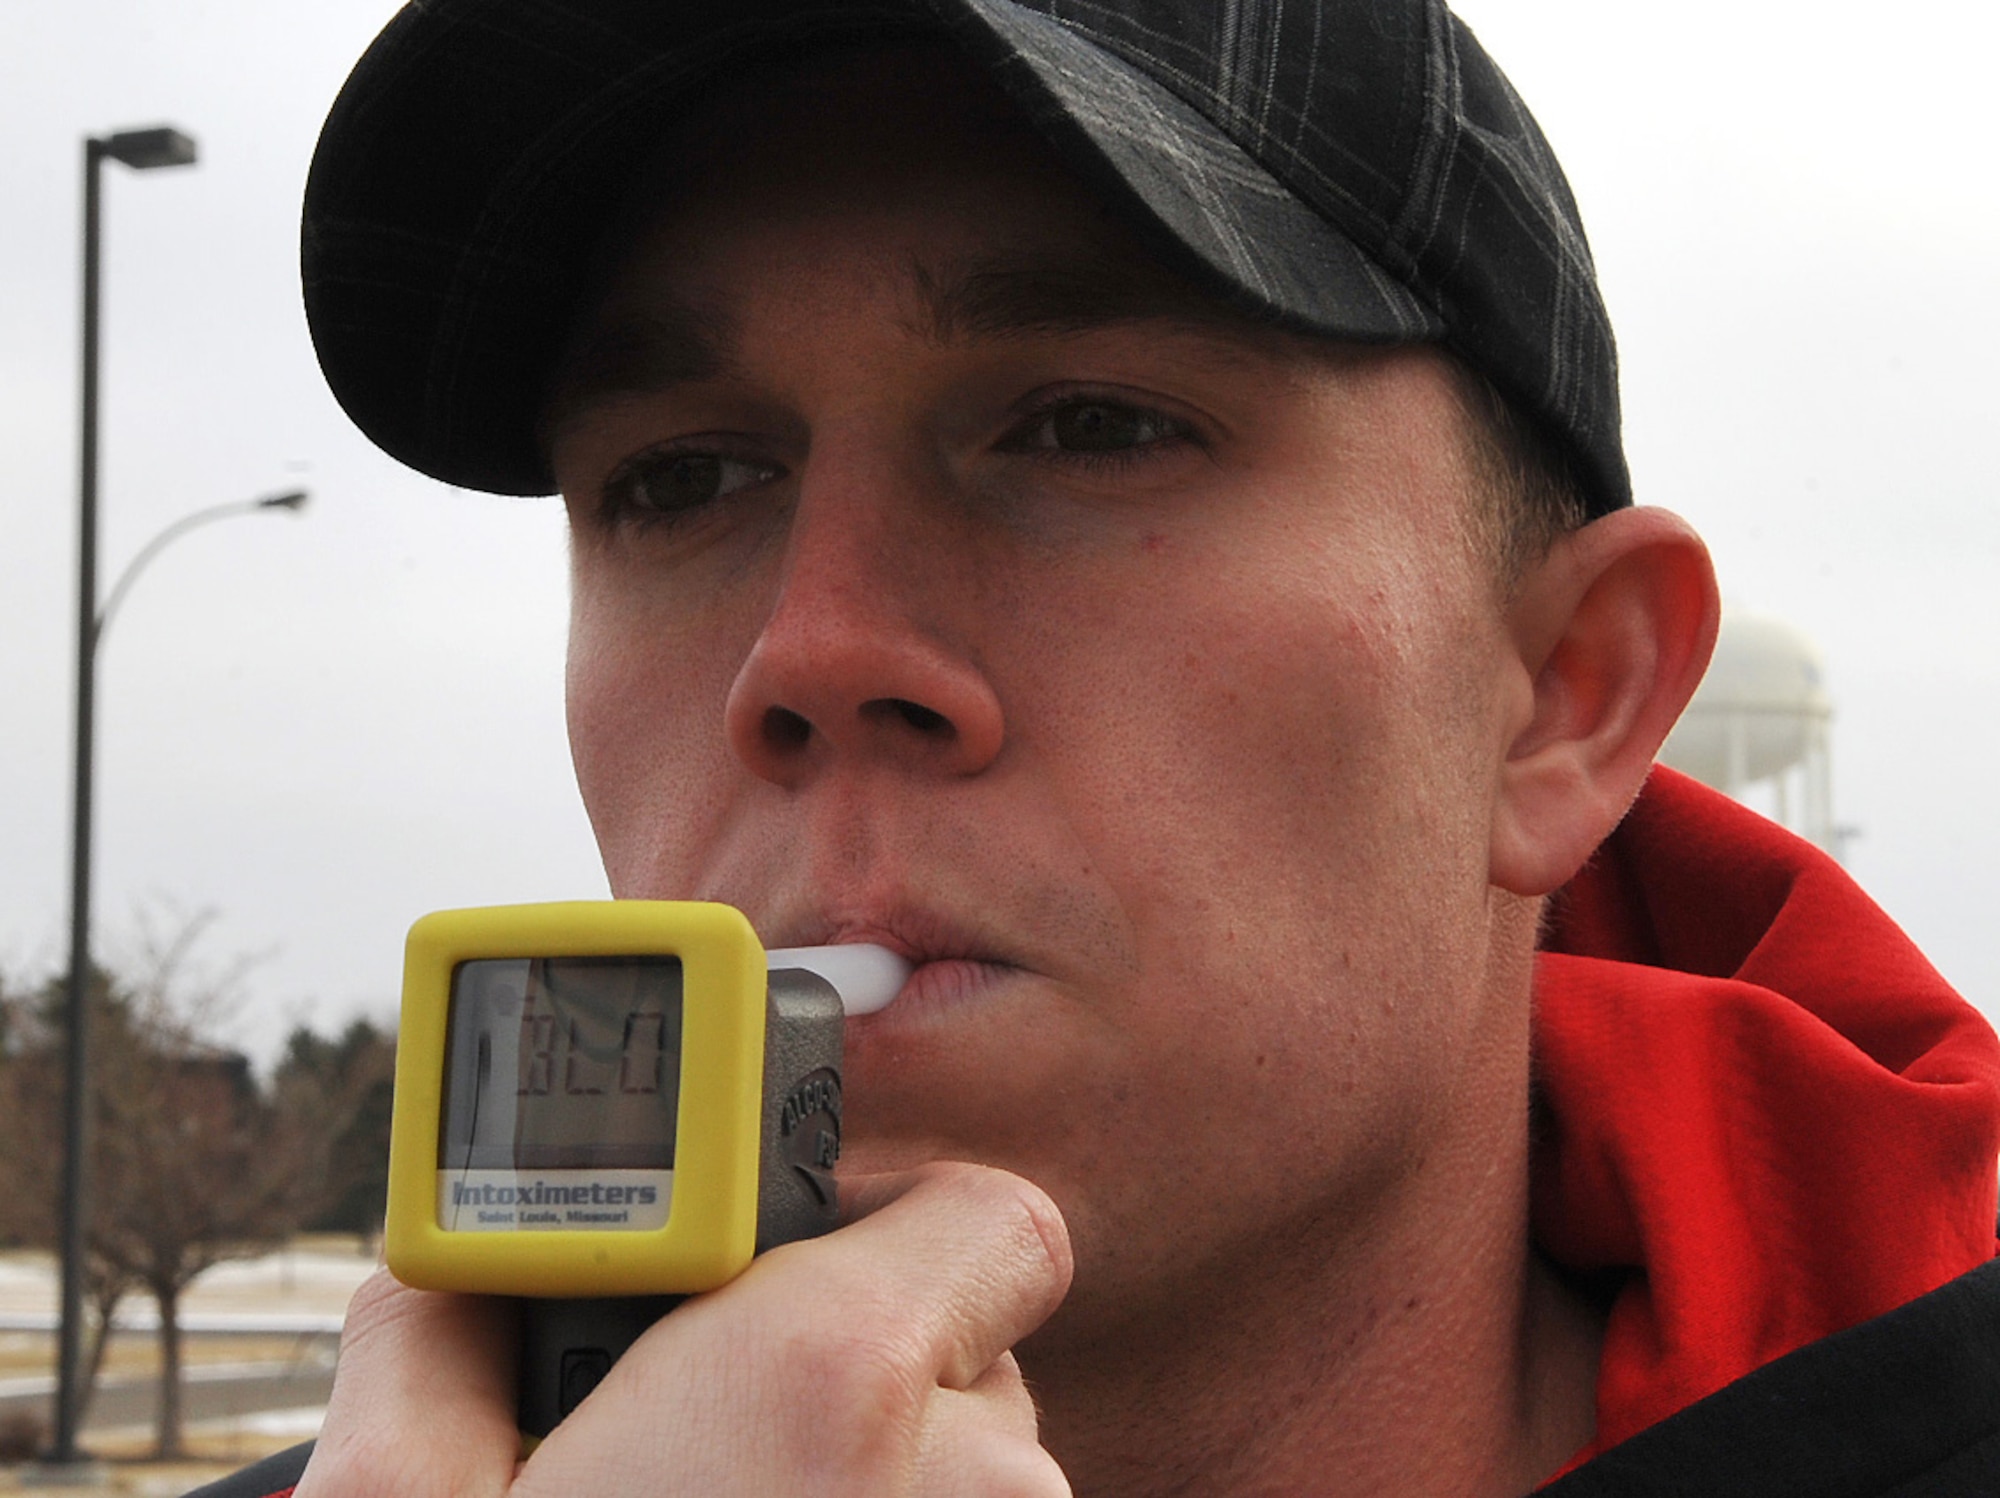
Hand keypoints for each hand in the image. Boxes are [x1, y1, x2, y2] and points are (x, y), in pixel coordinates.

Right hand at [296, 1161, 1073, 1496]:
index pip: (991, 1219)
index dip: (903, 1227)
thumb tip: (454, 1280)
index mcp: (835, 1383)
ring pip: (970, 1491)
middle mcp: (977, 1489)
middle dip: (856, 1381)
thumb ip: (443, 1330)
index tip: (812, 1276)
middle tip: (700, 1460)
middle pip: (967, 1363)